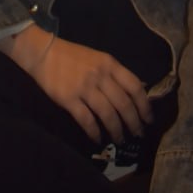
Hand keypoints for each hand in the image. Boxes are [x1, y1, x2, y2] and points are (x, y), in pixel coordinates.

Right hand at [3, 29, 152, 143]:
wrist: (43, 52)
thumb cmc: (72, 56)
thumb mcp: (98, 58)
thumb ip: (114, 73)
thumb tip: (134, 93)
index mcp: (109, 63)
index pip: (134, 86)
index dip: (144, 105)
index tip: (148, 119)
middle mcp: (100, 75)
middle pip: (123, 104)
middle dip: (133, 122)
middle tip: (137, 134)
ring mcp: (84, 88)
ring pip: (108, 114)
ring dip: (116, 130)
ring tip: (120, 139)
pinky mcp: (69, 99)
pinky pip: (87, 120)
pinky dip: (95, 132)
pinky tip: (98, 139)